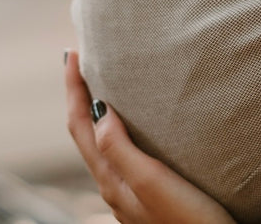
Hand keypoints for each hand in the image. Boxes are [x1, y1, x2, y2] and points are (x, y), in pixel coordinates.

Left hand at [64, 51, 235, 223]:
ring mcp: (130, 192)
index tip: (71, 53)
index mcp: (112, 179)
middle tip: (80, 59)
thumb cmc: (189, 221)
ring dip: (95, 109)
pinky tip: (132, 123)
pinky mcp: (148, 194)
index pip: (80, 125)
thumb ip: (121, 150)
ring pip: (101, 143)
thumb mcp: (152, 182)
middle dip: (78, 94)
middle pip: (85, 133)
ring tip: (101, 81)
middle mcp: (115, 185)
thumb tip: (99, 110)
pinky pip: (119, 153)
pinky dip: (115, 127)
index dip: (73, 88)